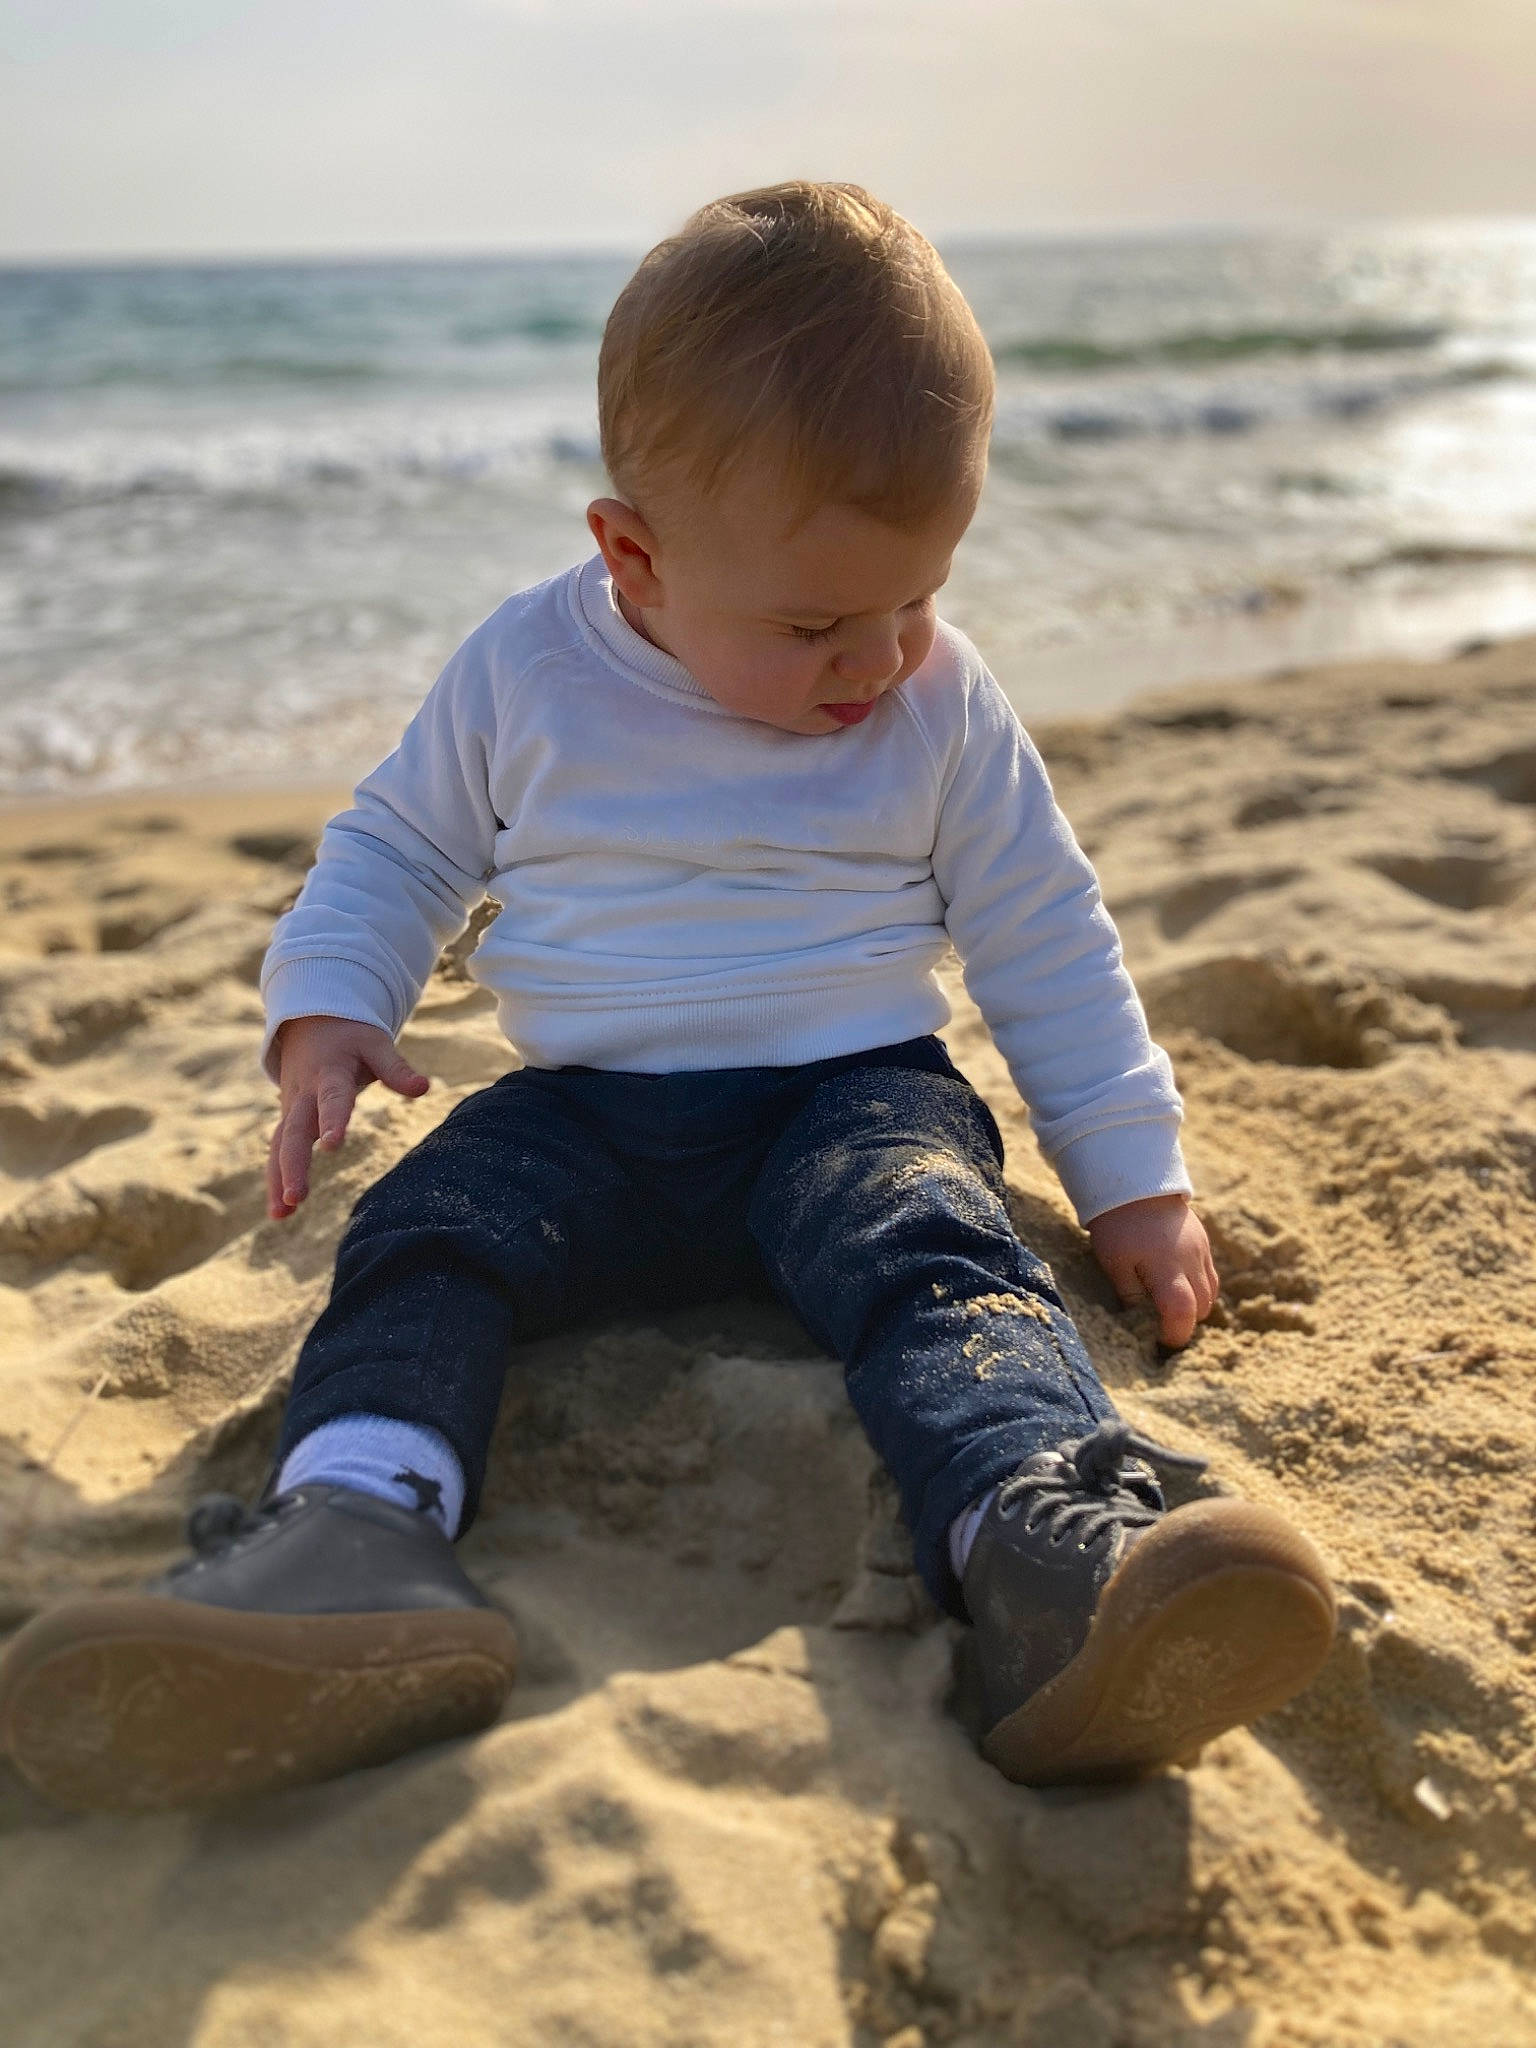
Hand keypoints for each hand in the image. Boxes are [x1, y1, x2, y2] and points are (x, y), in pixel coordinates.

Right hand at [266, 1016, 429, 1219]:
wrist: (310, 1022)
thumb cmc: (350, 1036)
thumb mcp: (375, 1043)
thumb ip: (396, 1069)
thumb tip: (425, 1088)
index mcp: (329, 1074)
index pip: (332, 1099)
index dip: (332, 1120)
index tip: (331, 1145)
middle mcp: (304, 1095)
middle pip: (293, 1132)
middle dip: (293, 1165)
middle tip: (296, 1196)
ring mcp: (291, 1108)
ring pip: (278, 1146)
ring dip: (278, 1179)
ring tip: (281, 1215)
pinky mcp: (288, 1118)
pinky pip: (277, 1150)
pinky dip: (275, 1178)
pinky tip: (280, 1213)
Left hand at [1087, 1193, 1219, 1348]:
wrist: (1135, 1183)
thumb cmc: (1118, 1225)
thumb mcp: (1114, 1262)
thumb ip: (1129, 1295)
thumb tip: (1138, 1322)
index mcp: (1167, 1269)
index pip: (1183, 1313)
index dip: (1175, 1334)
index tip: (1161, 1342)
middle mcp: (1191, 1262)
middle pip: (1202, 1307)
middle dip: (1186, 1322)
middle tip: (1162, 1325)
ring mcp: (1201, 1251)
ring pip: (1211, 1293)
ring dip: (1195, 1305)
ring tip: (1170, 1305)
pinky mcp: (1204, 1241)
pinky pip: (1211, 1275)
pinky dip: (1200, 1287)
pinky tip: (1179, 1284)